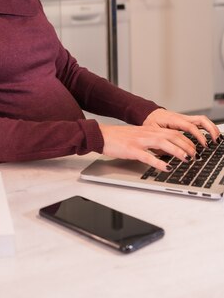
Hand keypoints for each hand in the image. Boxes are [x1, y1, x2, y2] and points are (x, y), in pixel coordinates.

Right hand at [99, 110, 220, 172]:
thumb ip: (152, 140)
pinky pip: (148, 156)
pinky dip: (159, 162)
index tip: (194, 148)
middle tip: (195, 155)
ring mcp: (140, 141)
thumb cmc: (119, 137)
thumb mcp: (139, 135)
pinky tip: (166, 167)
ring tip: (186, 159)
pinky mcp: (132, 150)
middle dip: (187, 145)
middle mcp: (147, 133)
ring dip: (177, 151)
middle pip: (172, 136)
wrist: (102, 135)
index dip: (186, 140)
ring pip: (163, 144)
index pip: (173, 132)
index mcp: (149, 130)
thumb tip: (166, 149)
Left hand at [143, 108, 220, 147]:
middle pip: (201, 120)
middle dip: (211, 130)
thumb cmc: (150, 123)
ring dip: (211, 128)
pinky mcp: (186, 121)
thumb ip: (161, 142)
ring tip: (217, 139)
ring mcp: (185, 119)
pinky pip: (199, 123)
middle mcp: (181, 118)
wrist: (148, 114)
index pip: (190, 126)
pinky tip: (211, 136)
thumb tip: (171, 153)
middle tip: (216, 141)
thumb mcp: (152, 132)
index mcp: (173, 120)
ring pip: (202, 120)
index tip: (204, 145)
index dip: (199, 136)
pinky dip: (207, 128)